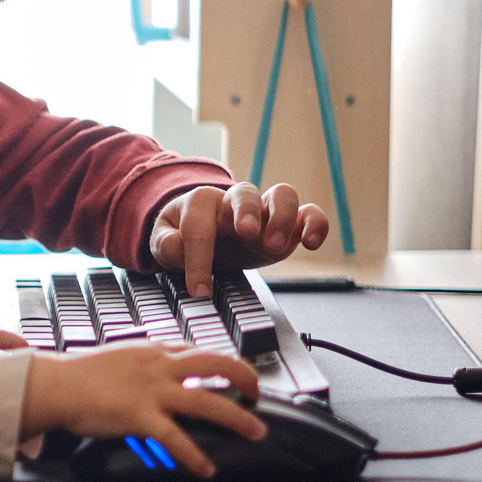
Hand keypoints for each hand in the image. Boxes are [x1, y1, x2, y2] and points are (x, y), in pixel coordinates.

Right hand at [19, 345, 262, 474]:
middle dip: (245, 378)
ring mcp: (152, 390)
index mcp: (154, 351)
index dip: (224, 364)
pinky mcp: (140, 415)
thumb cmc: (80, 376)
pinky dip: (195, 455)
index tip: (237, 376)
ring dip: (237, 418)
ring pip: (208, 400)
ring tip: (255, 432)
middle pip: (217, 364)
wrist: (54, 385)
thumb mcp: (120, 358)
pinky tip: (206, 468)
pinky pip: (176, 437)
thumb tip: (163, 377)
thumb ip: (145, 365)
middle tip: (256, 396)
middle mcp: (159, 366)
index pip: (200, 351)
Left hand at [148, 183, 331, 298]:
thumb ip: (165, 244)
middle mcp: (235, 203)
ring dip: (281, 217)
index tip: (199, 290)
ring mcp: (264, 211)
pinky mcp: (287, 225)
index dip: (197, 258)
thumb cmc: (185, 236)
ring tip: (275, 245)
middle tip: (247, 235)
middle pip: (245, 192)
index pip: (198, 224)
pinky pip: (308, 213)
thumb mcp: (165, 241)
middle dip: (246, 211)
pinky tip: (311, 243)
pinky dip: (315, 223)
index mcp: (201, 203)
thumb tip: (175, 248)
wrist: (205, 236)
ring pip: (282, 194)